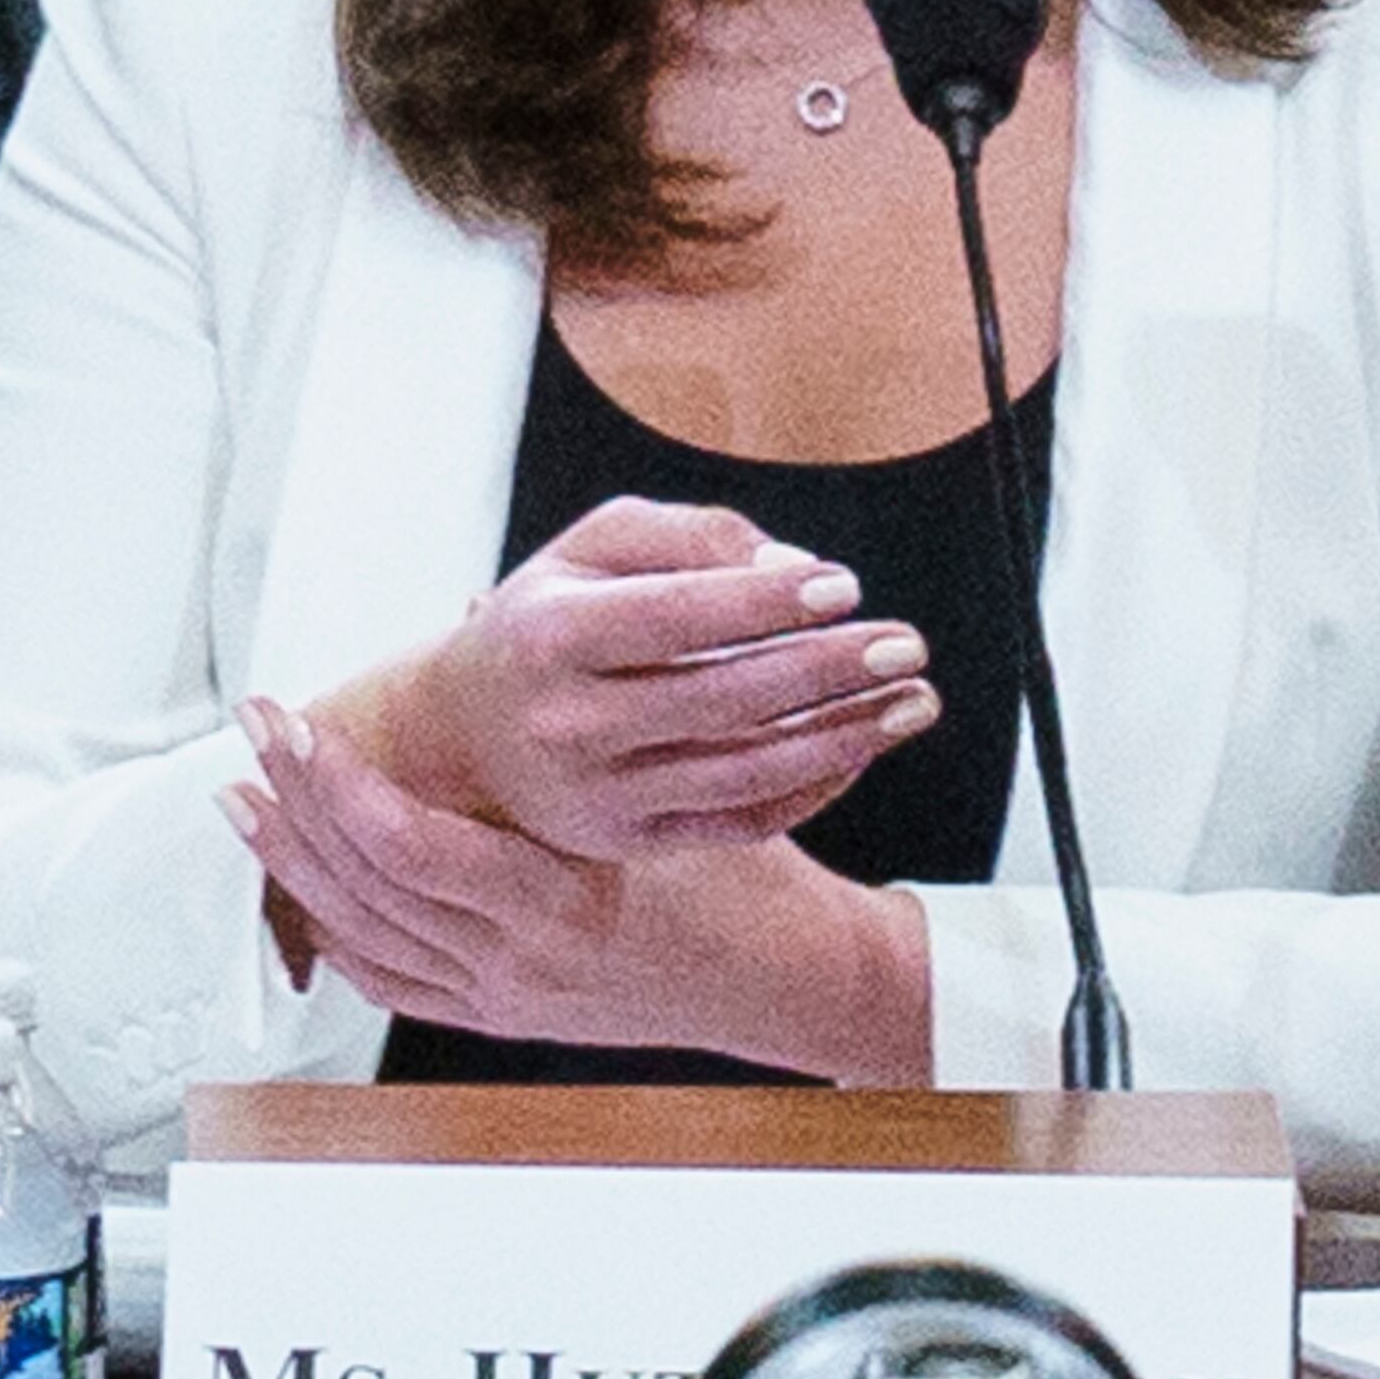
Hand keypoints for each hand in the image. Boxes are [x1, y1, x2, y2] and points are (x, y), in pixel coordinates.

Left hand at [224, 699, 931, 1078]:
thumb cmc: (744, 876)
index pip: (404, 840)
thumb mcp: (677, 781)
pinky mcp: (506, 1019)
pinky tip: (307, 895)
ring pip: (363, 934)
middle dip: (292, 808)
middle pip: (363, 884)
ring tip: (246, 802)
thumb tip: (479, 614)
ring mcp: (507, 997)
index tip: (290, 722)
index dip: (332, 779)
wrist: (785, 980)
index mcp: (557, 900)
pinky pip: (394, 983)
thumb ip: (591, 698)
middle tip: (252, 737)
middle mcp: (519, 960)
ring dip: (296, 864)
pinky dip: (341, 936)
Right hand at [316, 494, 934, 857]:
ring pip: (745, 771)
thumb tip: (791, 569)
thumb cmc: (547, 620)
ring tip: (915, 700)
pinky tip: (863, 746)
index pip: (674, 617)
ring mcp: (598, 797)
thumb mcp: (591, 548)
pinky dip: (813, 786)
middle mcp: (570, 724)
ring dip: (845, 736)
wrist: (463, 737)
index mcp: (550, 637)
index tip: (843, 584)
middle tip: (908, 642)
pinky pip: (742, 822)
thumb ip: (688, 536)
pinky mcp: (628, 843)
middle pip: (723, 698)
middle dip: (830, 670)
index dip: (766, 602)